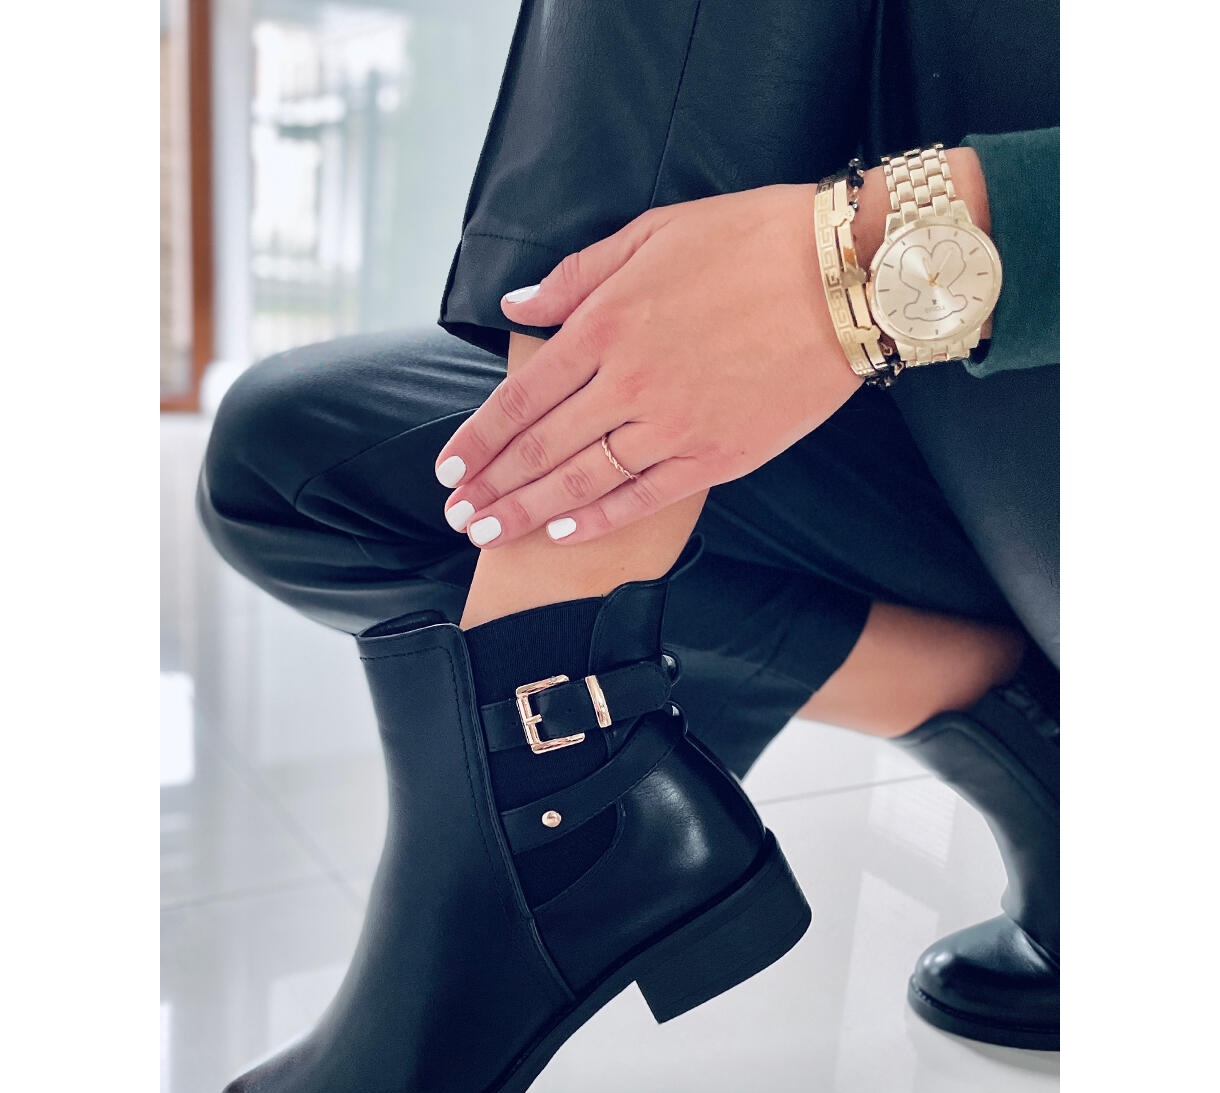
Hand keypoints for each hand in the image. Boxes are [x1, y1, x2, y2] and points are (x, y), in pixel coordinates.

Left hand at [434, 183, 863, 546]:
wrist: (845, 275)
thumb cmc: (750, 240)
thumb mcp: (652, 233)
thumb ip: (576, 275)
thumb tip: (516, 305)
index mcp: (605, 326)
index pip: (521, 398)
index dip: (478, 439)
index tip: (447, 470)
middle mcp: (628, 383)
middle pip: (541, 449)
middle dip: (491, 488)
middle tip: (457, 517)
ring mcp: (673, 425)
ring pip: (582, 481)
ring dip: (529, 512)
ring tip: (489, 534)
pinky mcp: (718, 455)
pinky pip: (644, 497)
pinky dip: (600, 519)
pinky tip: (565, 534)